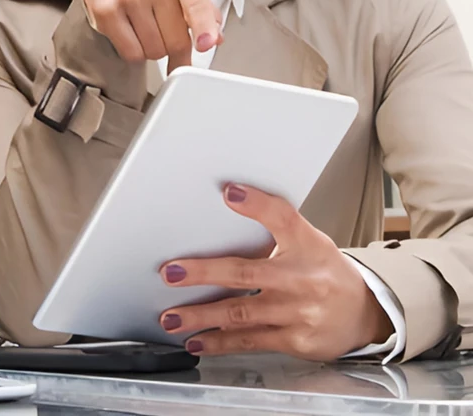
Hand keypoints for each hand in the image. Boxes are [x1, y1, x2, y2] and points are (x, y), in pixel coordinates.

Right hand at [82, 0, 221, 69]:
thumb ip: (206, 15)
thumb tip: (215, 38)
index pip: (196, 4)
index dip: (203, 26)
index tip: (206, 44)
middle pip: (177, 42)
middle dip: (173, 48)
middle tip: (162, 30)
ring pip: (154, 51)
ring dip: (152, 50)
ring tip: (144, 28)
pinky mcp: (106, 10)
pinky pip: (132, 53)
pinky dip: (134, 52)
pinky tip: (129, 33)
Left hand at [158, 184, 393, 358]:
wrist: (365, 314)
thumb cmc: (326, 269)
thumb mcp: (306, 236)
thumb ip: (272, 217)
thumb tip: (230, 193)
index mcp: (305, 248)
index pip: (281, 218)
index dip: (256, 205)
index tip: (228, 192)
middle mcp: (301, 282)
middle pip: (246, 275)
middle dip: (204, 274)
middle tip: (170, 273)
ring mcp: (297, 315)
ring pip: (242, 315)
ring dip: (203, 317)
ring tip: (172, 318)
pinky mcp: (295, 342)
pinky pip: (252, 341)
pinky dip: (222, 343)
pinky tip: (198, 342)